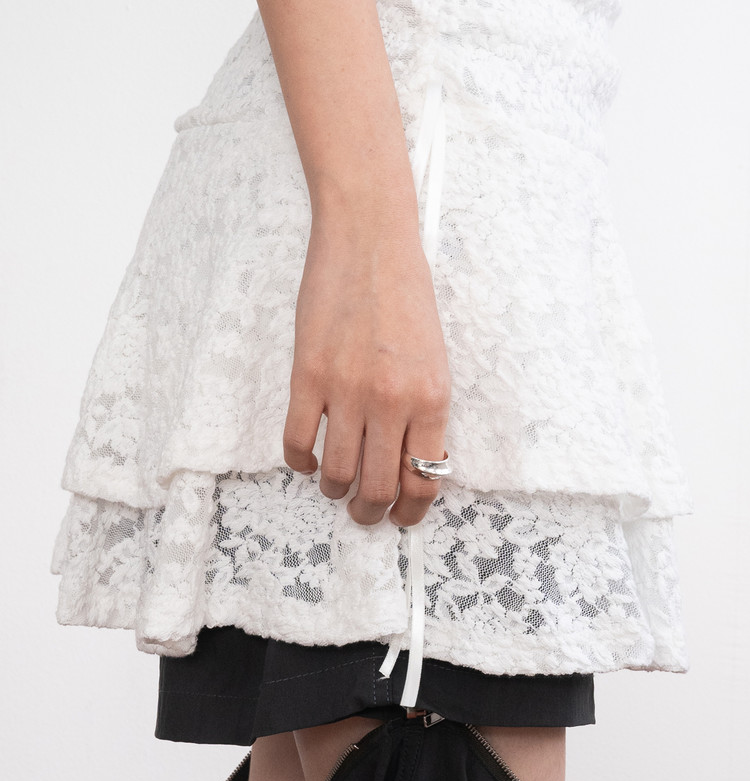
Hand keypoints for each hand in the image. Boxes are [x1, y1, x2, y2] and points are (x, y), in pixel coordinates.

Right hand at [283, 214, 450, 526]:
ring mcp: (347, 390)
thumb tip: (411, 464)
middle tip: (363, 512)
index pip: (423, 481)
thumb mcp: (434, 359)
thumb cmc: (405, 295)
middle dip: (370, 512)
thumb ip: (424, 413)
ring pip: (337, 473)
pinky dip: (301, 462)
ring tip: (335, 486)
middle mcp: (392, 401)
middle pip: (378, 487)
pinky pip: (298, 442)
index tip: (402, 518)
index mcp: (432, 398)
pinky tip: (307, 458)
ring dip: (335, 491)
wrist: (369, 239)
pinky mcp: (308, 375)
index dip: (411, 512)